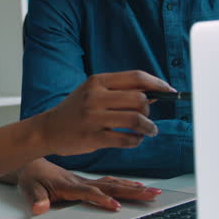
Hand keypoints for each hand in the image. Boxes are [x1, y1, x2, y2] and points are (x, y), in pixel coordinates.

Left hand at [17, 159, 161, 214]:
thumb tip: (39, 208)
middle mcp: (80, 181)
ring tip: (152, 191)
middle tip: (149, 195)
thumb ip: (36, 199)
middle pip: (108, 187)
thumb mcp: (29, 189)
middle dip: (130, 192)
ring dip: (133, 188)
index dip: (101, 200)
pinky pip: (110, 182)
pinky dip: (125, 184)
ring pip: (113, 184)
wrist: (30, 163)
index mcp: (68, 185)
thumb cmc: (31, 177)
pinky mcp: (88, 181)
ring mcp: (86, 181)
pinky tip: (138, 187)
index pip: (88, 193)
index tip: (115, 207)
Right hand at [39, 71, 173, 155]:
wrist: (48, 129)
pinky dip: (136, 141)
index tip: (170, 91)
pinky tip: (134, 140)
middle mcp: (95, 96)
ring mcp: (93, 117)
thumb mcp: (92, 92)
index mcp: (97, 81)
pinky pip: (125, 139)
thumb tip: (153, 94)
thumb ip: (119, 91)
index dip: (158, 84)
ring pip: (136, 119)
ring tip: (149, 131)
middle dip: (151, 111)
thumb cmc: (74, 111)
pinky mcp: (92, 137)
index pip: (136, 77)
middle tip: (150, 118)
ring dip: (149, 128)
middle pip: (139, 99)